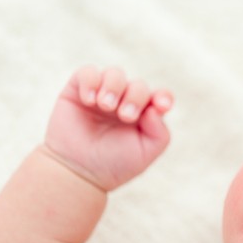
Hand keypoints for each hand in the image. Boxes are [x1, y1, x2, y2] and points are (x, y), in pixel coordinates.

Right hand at [44, 66, 172, 190]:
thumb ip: (159, 132)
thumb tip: (155, 108)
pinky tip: (89, 100)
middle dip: (135, 97)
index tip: (162, 106)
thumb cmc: (115, 163)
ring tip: (105, 106)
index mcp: (145, 114)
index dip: (163, 97)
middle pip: (138, 85)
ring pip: (115, 74)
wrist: (78, 170)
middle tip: (125, 116)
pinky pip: (88, 73)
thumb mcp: (145, 152)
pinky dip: (91, 82)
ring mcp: (103, 93)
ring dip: (114, 87)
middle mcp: (126, 101)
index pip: (160, 97)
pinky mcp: (79, 90)